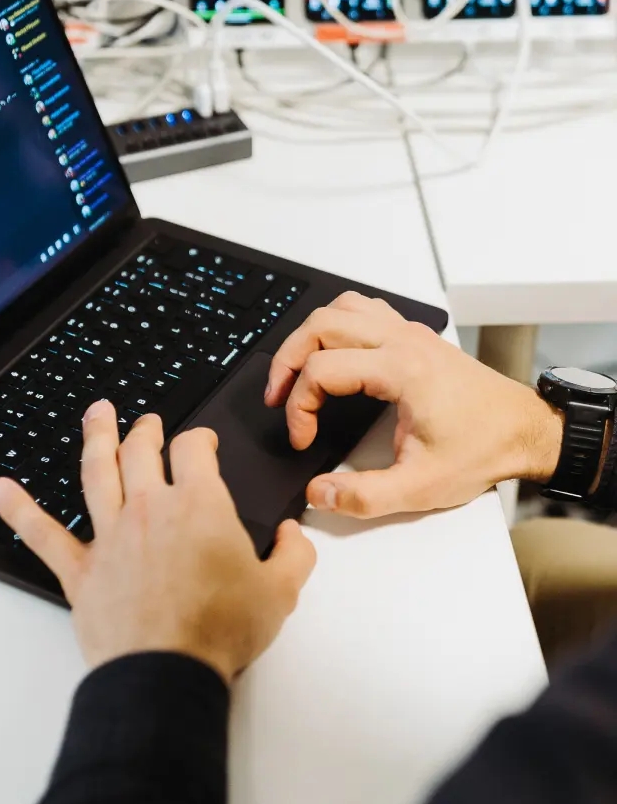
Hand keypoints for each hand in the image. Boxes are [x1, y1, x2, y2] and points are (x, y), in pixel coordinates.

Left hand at [0, 401, 315, 683]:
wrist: (167, 671)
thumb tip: (293, 537)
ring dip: (94, 438)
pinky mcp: (81, 570)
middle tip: (146, 422)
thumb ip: (293, 556)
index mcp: (199, 506)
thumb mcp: (279, 593)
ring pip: (96, 473)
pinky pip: (42, 534)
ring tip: (95, 415)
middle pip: (141, 452)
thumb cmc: (218, 633)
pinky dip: (18, 510)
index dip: (198, 439)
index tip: (201, 441)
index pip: (194, 451)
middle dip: (145, 430)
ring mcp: (110, 536)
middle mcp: (149, 510)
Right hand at [265, 292, 563, 518]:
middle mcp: (402, 340)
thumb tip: (320, 493)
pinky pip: (363, 309)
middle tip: (279, 397)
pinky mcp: (415, 335)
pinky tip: (333, 354)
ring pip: (340, 307)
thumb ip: (363, 496)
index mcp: (400, 369)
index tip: (304, 439)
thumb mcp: (420, 487)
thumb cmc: (482, 449)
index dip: (299, 408)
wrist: (524, 431)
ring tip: (298, 372)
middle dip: (288, 361)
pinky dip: (337, 325)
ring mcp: (409, 332)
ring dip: (310, 336)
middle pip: (320, 325)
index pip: (321, 370)